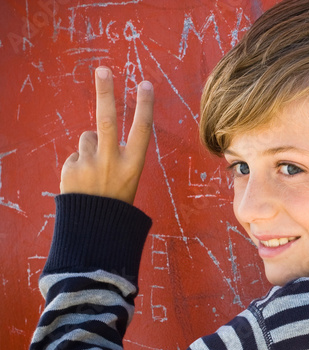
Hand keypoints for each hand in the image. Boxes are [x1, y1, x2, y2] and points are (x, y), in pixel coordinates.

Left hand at [60, 67, 153, 204]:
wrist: (95, 229)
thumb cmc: (117, 202)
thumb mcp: (127, 179)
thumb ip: (116, 154)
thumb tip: (95, 132)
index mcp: (133, 165)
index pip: (142, 130)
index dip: (145, 106)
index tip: (145, 84)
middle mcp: (112, 162)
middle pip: (107, 119)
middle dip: (105, 92)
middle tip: (103, 70)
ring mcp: (90, 165)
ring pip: (87, 138)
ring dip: (90, 147)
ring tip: (95, 172)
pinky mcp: (71, 169)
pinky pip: (76, 155)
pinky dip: (79, 164)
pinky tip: (83, 182)